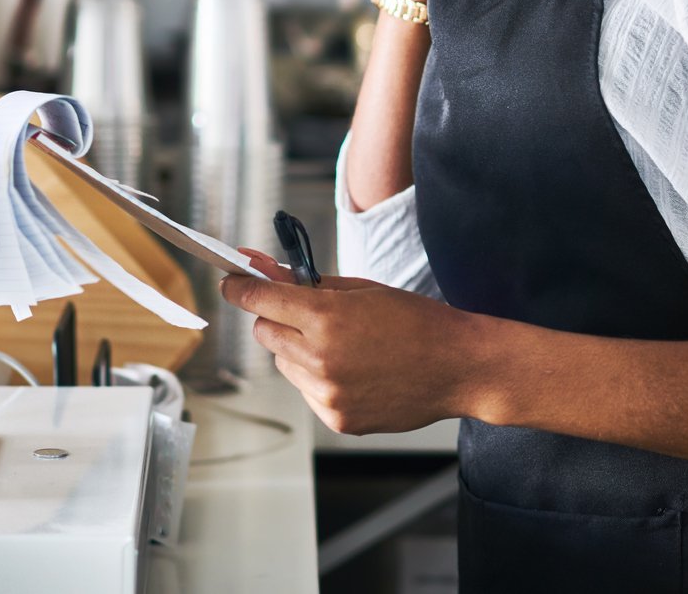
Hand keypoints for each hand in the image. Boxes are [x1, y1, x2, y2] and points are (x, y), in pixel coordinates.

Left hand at [222, 248, 484, 434]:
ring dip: (297, 350)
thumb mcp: (362, 289)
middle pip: (265, 333)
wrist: (457, 367)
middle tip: (304, 313)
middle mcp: (320, 359)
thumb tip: (266, 269)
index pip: (259, 299)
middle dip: (276, 318)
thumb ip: (309, 283)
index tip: (231, 283)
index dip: (240, 288)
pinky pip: (306, 390)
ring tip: (341, 345)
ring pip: (283, 363)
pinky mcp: (337, 418)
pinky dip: (317, 378)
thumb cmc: (415, 320)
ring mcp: (328, 393)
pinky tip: (353, 370)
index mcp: (326, 318)